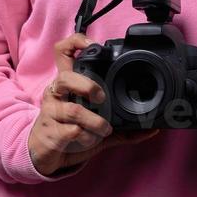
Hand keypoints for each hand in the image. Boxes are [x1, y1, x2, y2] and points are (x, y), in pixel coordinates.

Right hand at [27, 32, 161, 175]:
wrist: (45, 154)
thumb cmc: (70, 131)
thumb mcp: (96, 125)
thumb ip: (123, 127)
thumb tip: (152, 129)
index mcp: (67, 84)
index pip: (63, 53)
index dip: (75, 43)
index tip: (92, 45)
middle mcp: (57, 94)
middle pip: (64, 77)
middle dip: (86, 86)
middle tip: (101, 97)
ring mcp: (51, 113)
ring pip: (73, 110)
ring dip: (94, 121)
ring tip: (104, 129)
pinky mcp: (51, 132)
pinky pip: (72, 131)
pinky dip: (86, 137)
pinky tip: (90, 140)